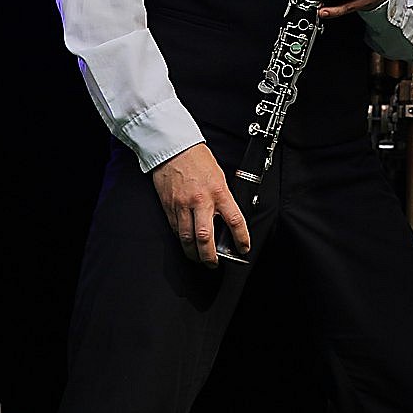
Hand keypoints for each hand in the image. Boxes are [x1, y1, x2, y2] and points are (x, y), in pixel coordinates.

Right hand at [152, 143, 249, 266]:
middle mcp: (201, 201)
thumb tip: (226, 218)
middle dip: (210, 256)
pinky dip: (182, 240)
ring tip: (198, 259)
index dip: (241, 238)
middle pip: (206, 238)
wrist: (174, 148)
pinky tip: (186, 243)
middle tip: (214, 264)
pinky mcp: (169, 207)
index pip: (235, 220)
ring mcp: (183, 205)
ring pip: (187, 239)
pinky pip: (176, 230)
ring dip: (194, 253)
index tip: (243, 248)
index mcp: (218, 191)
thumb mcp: (219, 176)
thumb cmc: (197, 159)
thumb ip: (223, 197)